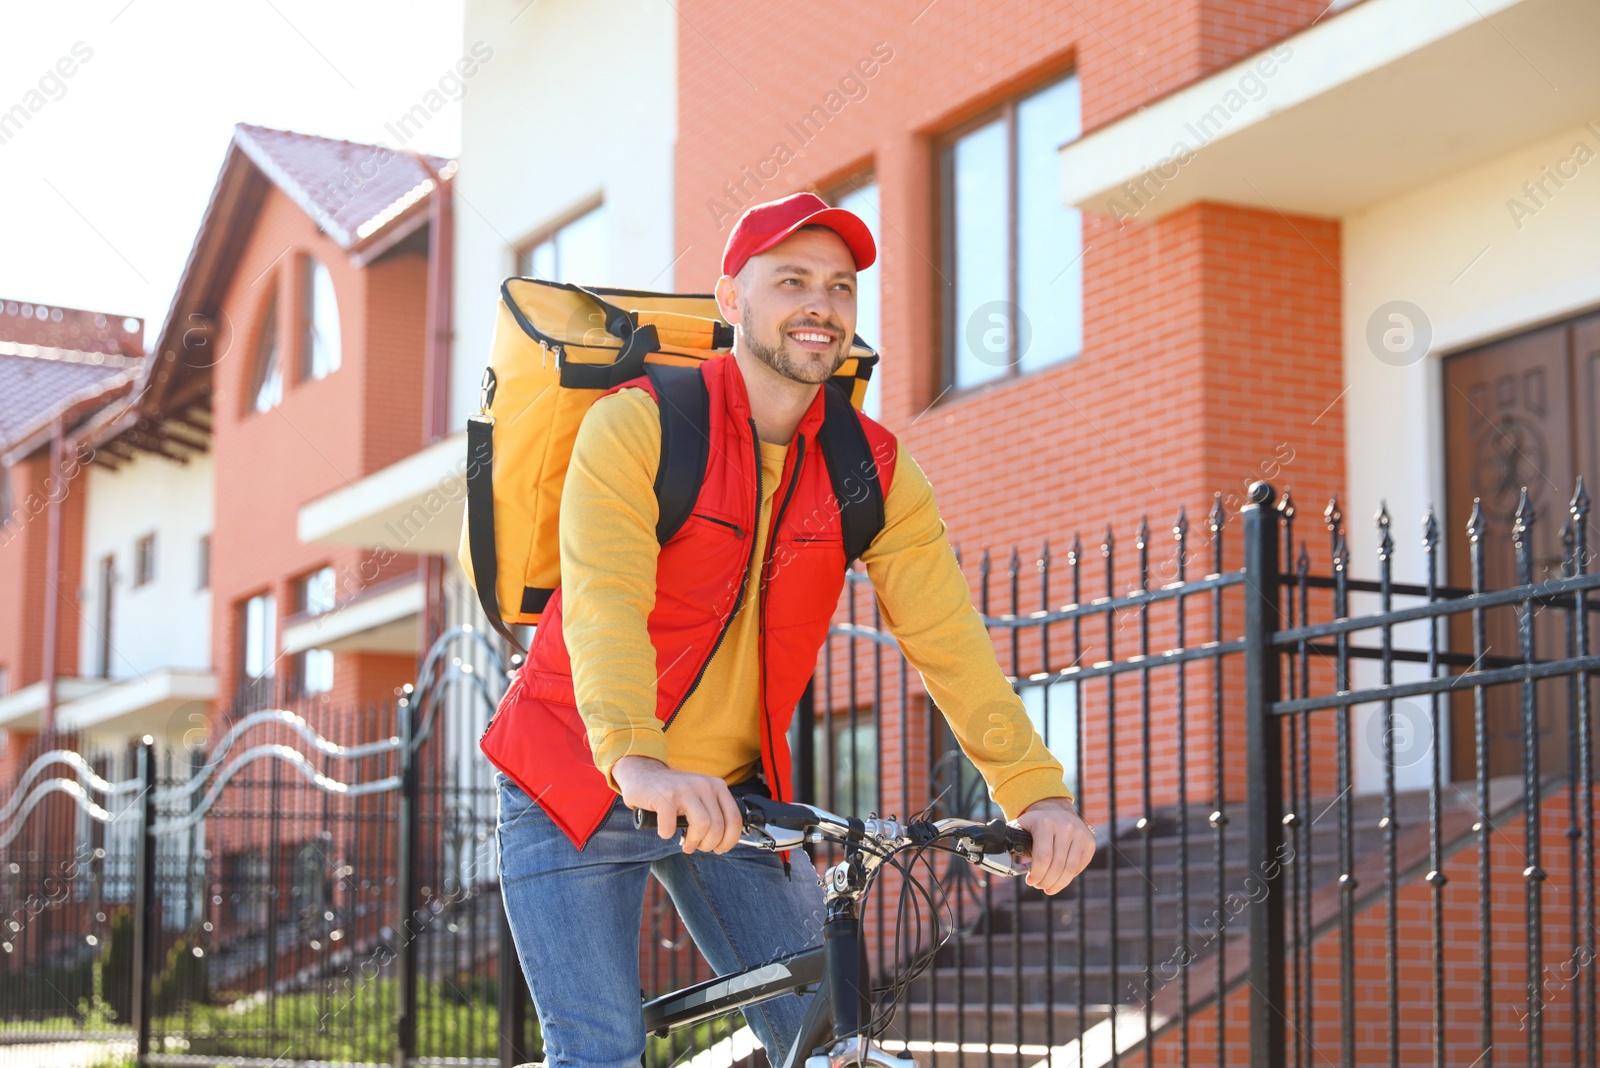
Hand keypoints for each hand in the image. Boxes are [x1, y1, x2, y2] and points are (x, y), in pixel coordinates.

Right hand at [611, 756, 743, 853]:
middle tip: (697, 847)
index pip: (734, 818)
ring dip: (693, 842)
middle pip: (718, 826)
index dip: (730, 840)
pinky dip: (667, 834)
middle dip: (708, 844)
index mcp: (717, 786)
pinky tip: (665, 831)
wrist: (642, 774)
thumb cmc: (674, 793)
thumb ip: (714, 813)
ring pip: (702, 826)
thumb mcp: (700, 797)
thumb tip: (724, 843)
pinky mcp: (665, 796)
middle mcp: (704, 785)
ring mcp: (684, 789)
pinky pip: (671, 827)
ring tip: (686, 844)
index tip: (720, 849)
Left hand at [1012, 796, 1094, 894]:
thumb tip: (999, 862)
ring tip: (1049, 887)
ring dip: (1058, 884)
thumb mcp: (1019, 826)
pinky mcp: (1089, 842)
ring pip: (1069, 870)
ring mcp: (1080, 834)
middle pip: (1056, 867)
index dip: (1036, 875)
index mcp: (1045, 823)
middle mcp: (1065, 827)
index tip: (1030, 881)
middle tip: (1039, 885)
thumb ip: (1009, 842)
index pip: (1043, 858)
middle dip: (1045, 881)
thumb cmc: (1034, 823)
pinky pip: (1079, 867)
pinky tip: (1060, 877)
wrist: (1056, 809)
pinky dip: (1069, 876)